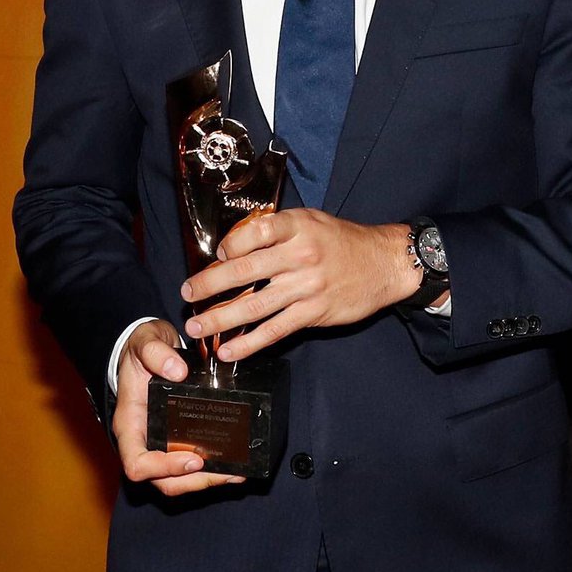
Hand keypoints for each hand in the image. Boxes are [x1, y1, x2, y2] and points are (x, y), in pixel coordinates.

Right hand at [111, 318, 245, 495]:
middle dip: (193, 482)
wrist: (151, 345)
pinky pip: (190, 463)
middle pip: (162, 480)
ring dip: (206, 480)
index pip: (137, 463)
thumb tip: (176, 372)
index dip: (162, 469)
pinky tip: (233, 463)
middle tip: (225, 473)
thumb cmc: (141, 348)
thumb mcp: (145, 341)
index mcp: (130, 424)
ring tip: (236, 474)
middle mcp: (144, 439)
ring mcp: (160, 442)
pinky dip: (211, 468)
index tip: (193, 459)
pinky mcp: (177, 438)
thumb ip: (155, 352)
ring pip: (179, 479)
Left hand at [181, 210, 421, 361]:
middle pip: (245, 270)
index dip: (228, 245)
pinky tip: (228, 350)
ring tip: (197, 327)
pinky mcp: (314, 313)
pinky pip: (275, 330)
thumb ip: (277, 230)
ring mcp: (307, 286)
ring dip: (220, 318)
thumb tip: (235, 245)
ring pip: (254, 306)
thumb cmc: (342, 240)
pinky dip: (249, 343)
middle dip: (210, 285)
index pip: (253, 232)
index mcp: (297, 226)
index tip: (216, 256)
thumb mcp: (311, 220)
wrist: (384, 263)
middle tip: (187, 295)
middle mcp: (300, 255)